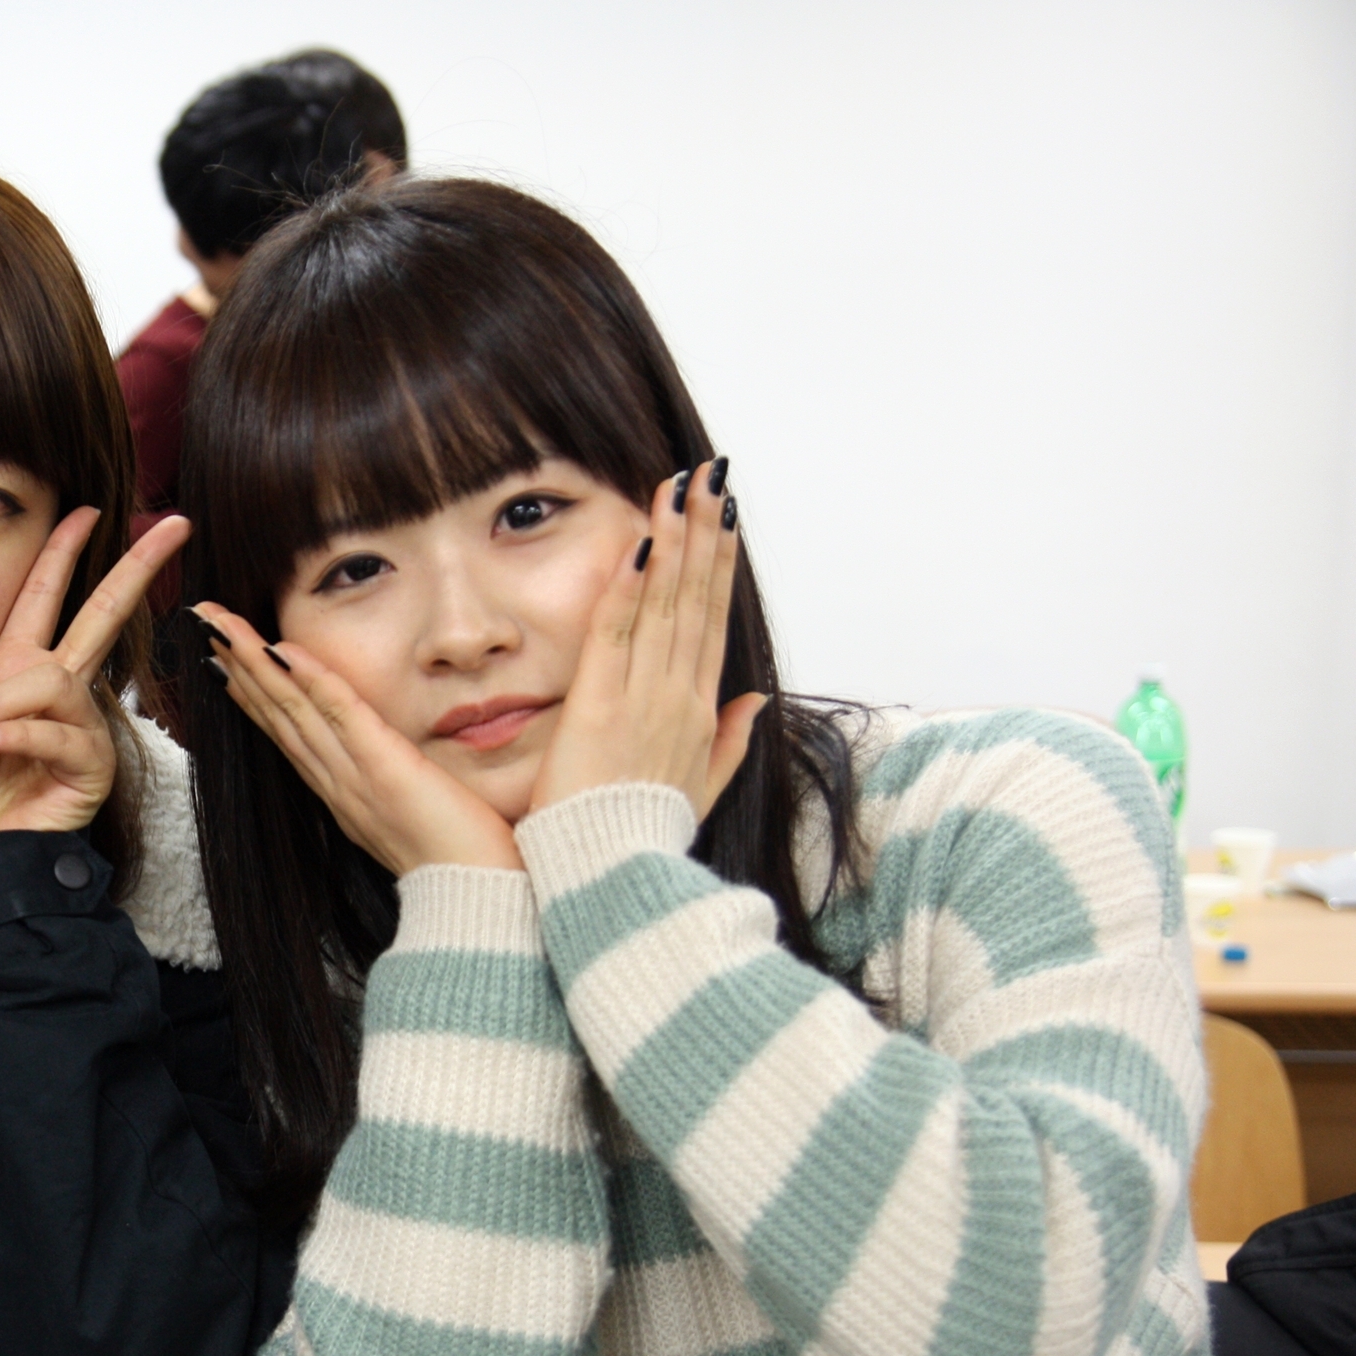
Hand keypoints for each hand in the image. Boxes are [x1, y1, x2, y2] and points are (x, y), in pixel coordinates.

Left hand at [0, 512, 188, 845]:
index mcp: (17, 670)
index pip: (46, 596)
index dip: (64, 552)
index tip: (88, 510)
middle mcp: (57, 689)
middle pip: (103, 614)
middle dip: (139, 567)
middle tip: (177, 525)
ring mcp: (80, 726)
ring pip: (56, 678)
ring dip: (7, 702)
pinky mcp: (90, 764)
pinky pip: (57, 730)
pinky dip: (15, 734)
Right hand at [196, 602, 521, 874]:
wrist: (481, 902)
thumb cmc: (465, 865)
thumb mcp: (421, 819)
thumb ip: (404, 788)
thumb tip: (403, 770)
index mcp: (346, 797)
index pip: (290, 737)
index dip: (254, 697)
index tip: (224, 663)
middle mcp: (340, 786)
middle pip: (277, 718)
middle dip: (237, 669)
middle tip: (204, 626)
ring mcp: (357, 778)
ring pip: (294, 710)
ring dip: (253, 664)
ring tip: (220, 626)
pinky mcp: (386, 769)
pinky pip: (340, 715)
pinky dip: (310, 679)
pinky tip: (281, 648)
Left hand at [530, 459, 767, 817]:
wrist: (615, 881)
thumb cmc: (643, 839)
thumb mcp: (698, 791)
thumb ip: (728, 743)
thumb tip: (754, 701)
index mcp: (698, 713)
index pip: (711, 624)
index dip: (718, 566)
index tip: (724, 517)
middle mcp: (679, 697)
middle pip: (696, 601)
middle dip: (706, 533)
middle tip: (713, 473)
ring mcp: (644, 698)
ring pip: (665, 604)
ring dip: (675, 541)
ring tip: (683, 485)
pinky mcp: (601, 706)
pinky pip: (617, 633)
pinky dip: (628, 585)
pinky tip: (636, 540)